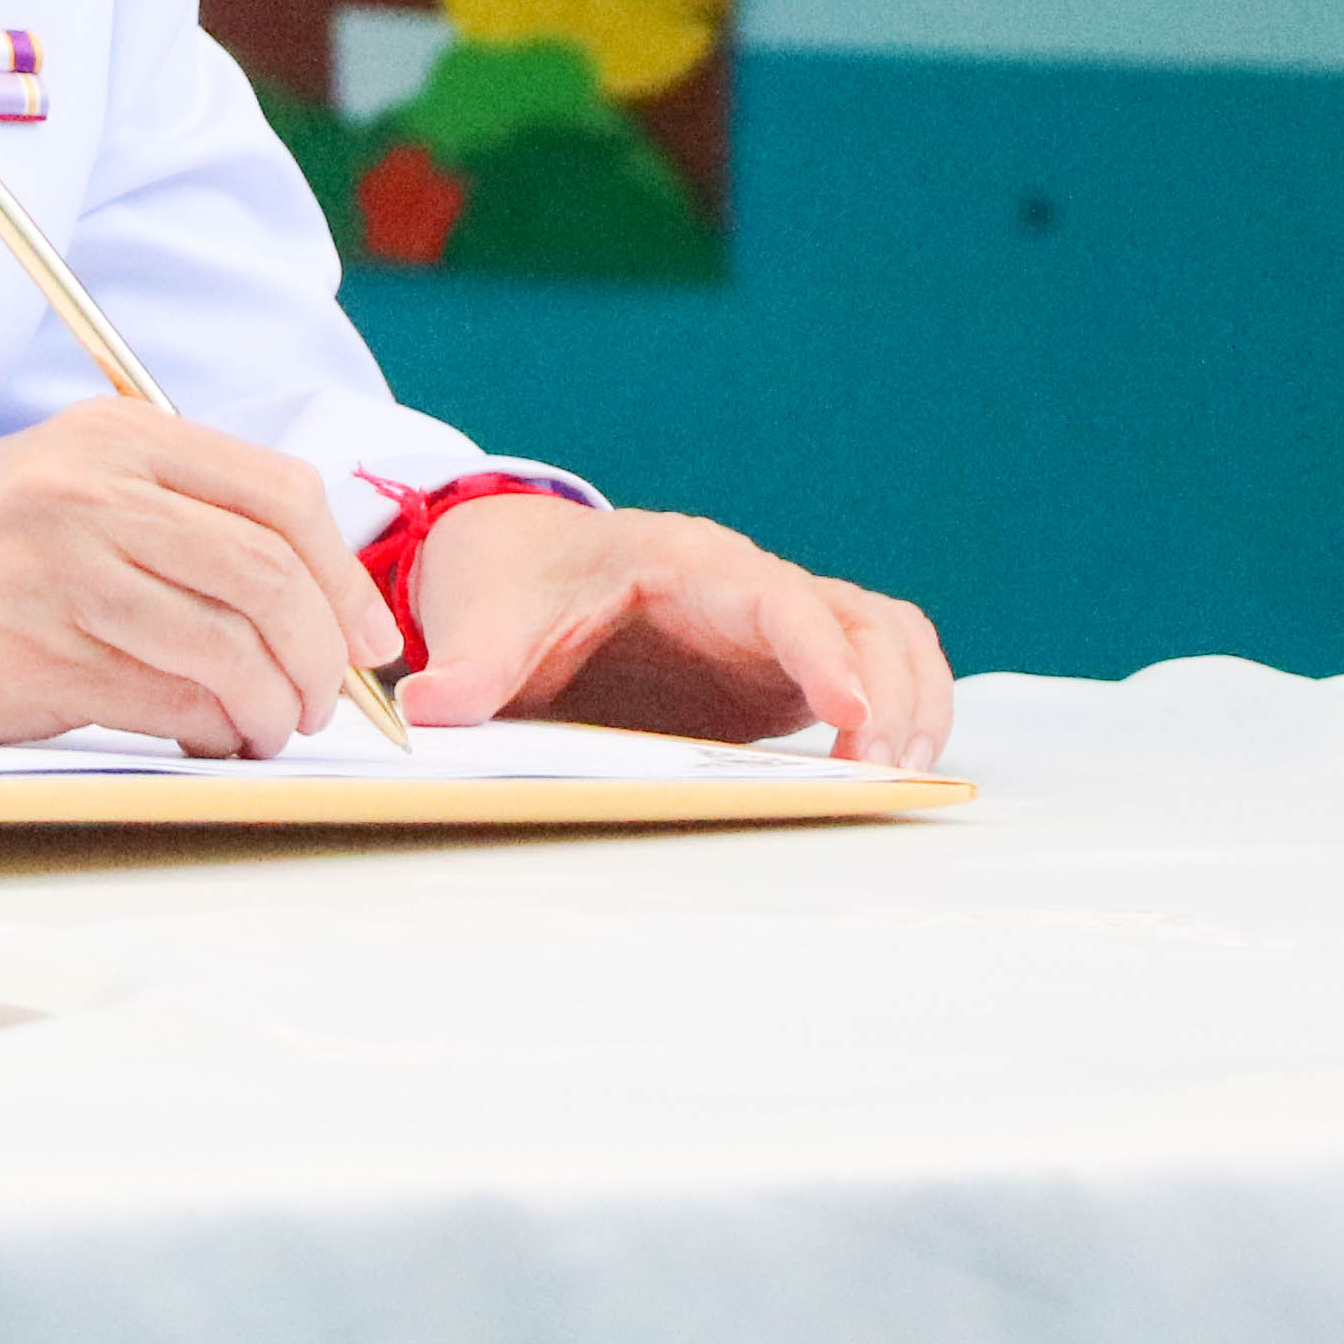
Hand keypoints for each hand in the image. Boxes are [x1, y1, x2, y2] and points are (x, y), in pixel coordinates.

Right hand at [0, 399, 402, 754]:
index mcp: (115, 433)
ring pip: (232, 639)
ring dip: (277, 703)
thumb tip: (302, 601)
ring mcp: (63, 566)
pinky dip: (217, 727)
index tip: (367, 641)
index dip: (345, 578)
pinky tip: (214, 738)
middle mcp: (93, 487)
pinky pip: (170, 696)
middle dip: (325, 652)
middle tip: (325, 701)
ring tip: (269, 729)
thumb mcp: (64, 490)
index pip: (281, 493)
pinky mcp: (36, 650)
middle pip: (272, 569)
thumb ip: (170, 517)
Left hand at [397, 499, 951, 771]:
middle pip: (864, 620)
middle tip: (881, 777)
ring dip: (913, 705)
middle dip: (890, 694)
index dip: (821, 651)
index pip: (777, 596)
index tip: (849, 715)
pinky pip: (874, 678)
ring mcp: (776, 629)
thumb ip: (470, 661)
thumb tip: (429, 708)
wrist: (518, 562)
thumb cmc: (511, 580)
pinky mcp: (782, 673)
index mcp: (687, 563)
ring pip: (889, 641)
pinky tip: (885, 779)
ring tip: (899, 781)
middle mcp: (750, 587)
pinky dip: (899, 718)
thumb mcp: (483, 614)